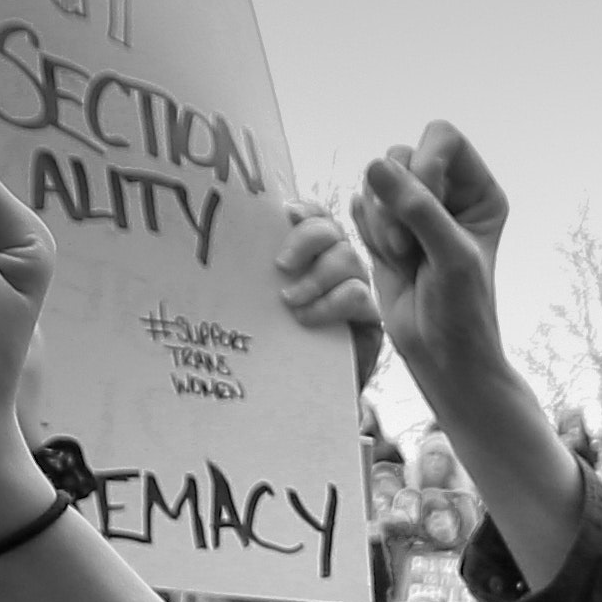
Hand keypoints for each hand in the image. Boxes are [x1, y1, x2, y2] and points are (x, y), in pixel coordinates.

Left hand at [263, 195, 382, 392]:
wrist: (297, 392)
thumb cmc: (276, 343)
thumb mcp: (262, 302)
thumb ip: (260, 275)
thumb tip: (231, 243)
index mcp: (313, 254)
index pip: (317, 217)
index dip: (306, 210)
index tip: (286, 214)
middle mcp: (338, 266)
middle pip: (332, 230)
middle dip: (307, 240)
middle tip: (280, 266)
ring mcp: (358, 289)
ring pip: (347, 259)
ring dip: (315, 277)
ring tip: (290, 302)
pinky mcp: (370, 318)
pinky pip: (357, 295)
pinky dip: (329, 303)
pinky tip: (306, 319)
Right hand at [351, 123, 516, 407]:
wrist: (442, 355)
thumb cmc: (461, 310)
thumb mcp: (450, 257)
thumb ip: (417, 209)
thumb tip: (375, 164)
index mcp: (477, 190)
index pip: (443, 138)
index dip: (425, 164)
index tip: (425, 208)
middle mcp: (447, 192)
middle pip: (401, 155)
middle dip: (396, 201)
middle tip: (407, 247)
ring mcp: (413, 208)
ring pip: (376, 180)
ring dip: (381, 220)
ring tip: (402, 258)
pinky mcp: (385, 227)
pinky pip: (361, 205)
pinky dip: (368, 232)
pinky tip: (391, 261)